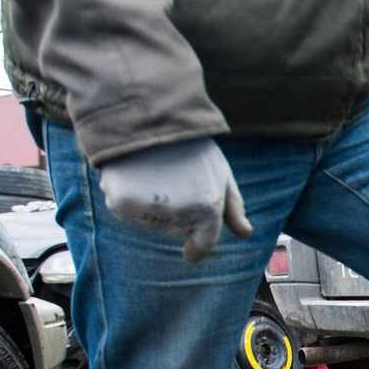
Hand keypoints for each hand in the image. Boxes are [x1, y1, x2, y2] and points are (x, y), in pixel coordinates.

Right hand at [99, 137, 252, 261]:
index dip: (196, 250)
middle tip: (172, 178)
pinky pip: (126, 211)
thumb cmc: (190, 145)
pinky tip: (133, 173)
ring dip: (151, 204)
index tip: (190, 253)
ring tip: (153, 171)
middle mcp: (181, 214)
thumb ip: (233, 207)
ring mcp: (152, 210)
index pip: (202, 245)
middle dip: (175, 211)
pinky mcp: (123, 203)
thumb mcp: (221, 172)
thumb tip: (245, 234)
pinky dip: (127, 196)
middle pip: (174, 229)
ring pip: (149, 221)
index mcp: (209, 208)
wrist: (148, 115)